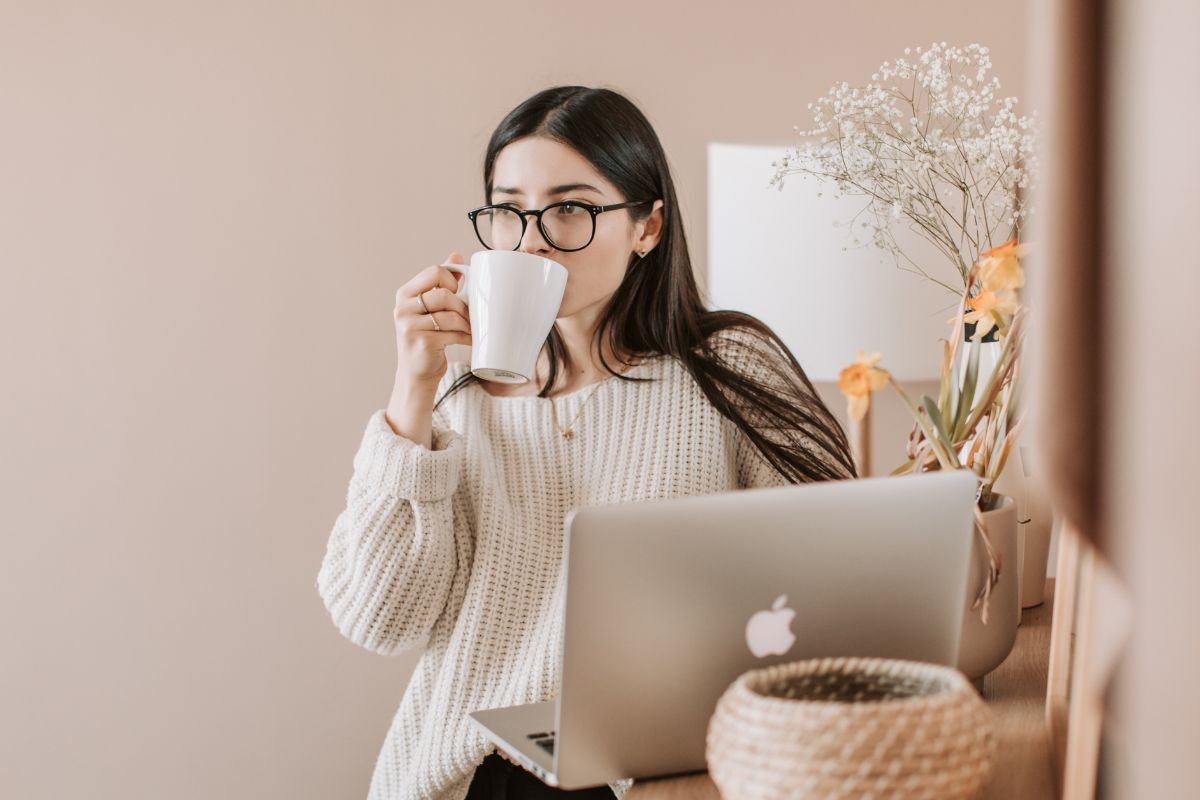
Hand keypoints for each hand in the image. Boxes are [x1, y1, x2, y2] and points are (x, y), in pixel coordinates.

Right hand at [393, 251, 471, 390]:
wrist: (416, 375)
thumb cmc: (426, 339)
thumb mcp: (429, 308)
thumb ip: (441, 283)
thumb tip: (456, 255)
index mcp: (405, 294)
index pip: (434, 271)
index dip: (452, 280)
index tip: (458, 293)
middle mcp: (403, 308)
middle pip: (444, 293)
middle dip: (462, 306)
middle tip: (469, 316)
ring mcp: (409, 325)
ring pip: (450, 314)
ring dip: (467, 323)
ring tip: (471, 330)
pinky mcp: (421, 342)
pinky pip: (452, 333)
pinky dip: (466, 337)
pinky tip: (469, 341)